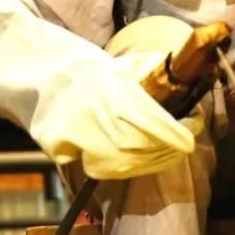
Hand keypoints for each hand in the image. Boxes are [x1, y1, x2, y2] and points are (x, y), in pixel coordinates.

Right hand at [0, 0, 200, 178]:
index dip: (181, 136)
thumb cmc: (94, 72)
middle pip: (145, 149)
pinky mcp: (61, 149)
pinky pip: (100, 168)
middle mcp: (97, 117)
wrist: (42, 73)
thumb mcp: (127, 65)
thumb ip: (158, 73)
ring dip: (150, 163)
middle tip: (180, 146)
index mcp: (116, 92)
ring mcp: (77, 136)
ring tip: (161, 154)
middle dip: (169, 151)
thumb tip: (191, 78)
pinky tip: (131, 158)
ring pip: (125, 166)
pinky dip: (120, 168)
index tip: (192, 136)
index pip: (158, 126)